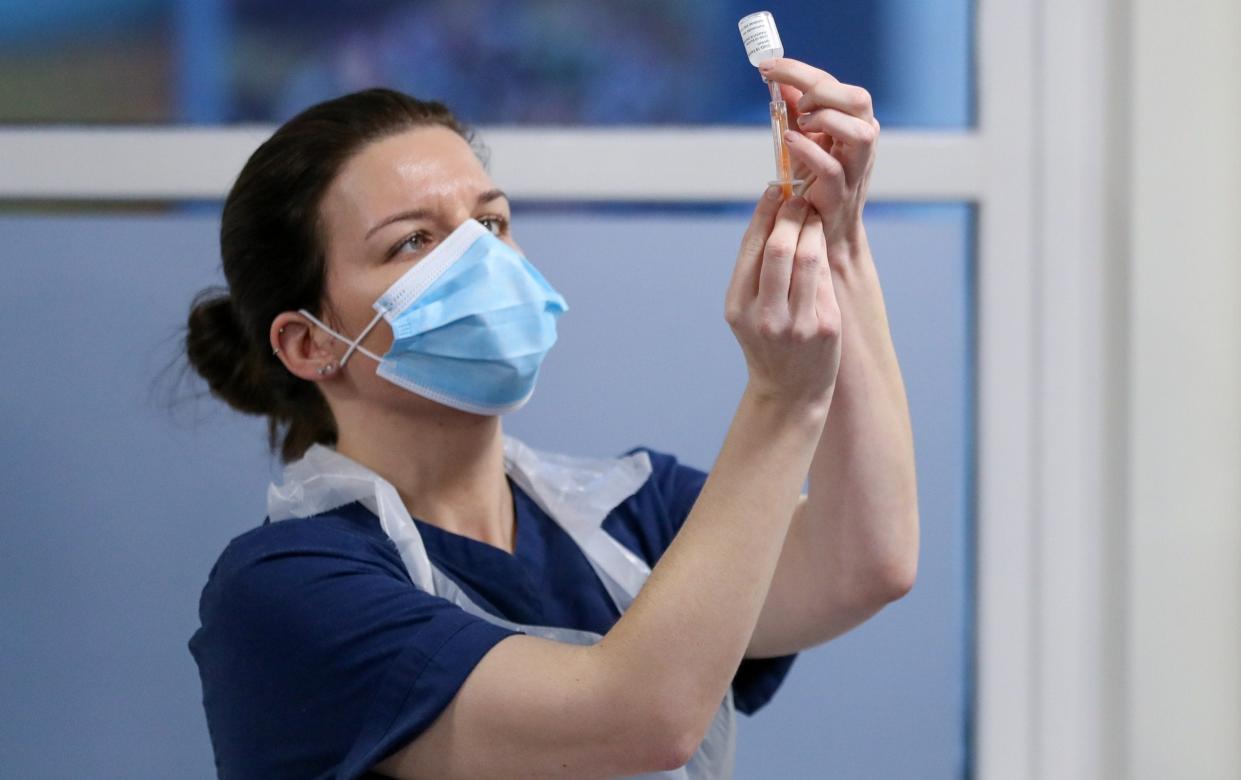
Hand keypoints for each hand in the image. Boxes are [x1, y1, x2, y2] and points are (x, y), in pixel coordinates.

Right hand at [725, 189, 842, 411]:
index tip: (776, 189)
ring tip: (813, 217)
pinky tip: (822, 243)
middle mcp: (765, 316)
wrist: (789, 392)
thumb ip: (753, 269)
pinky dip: (824, 254)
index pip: (752, 247)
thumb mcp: (746, 312)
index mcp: (738, 307)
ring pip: (808, 257)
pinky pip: (826, 278)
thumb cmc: (766, 343)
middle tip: (800, 199)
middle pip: (780, 247)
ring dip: (813, 228)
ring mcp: (797, 323)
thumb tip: (769, 210)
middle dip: (792, 215)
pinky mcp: (825, 327)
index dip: (765, 212)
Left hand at [760, 58, 878, 258]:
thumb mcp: (806, 139)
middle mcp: (863, 141)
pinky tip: (789, 141)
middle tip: (794, 101)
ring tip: (799, 123)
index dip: (799, 71)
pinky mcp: (841, 193)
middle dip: (820, 90)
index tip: (767, 66)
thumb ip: (797, 111)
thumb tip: (780, 80)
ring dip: (825, 119)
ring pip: (859, 131)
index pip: (833, 84)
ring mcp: (856, 168)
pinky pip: (831, 167)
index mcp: (854, 121)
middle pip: (858, 99)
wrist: (822, 229)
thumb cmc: (815, 181)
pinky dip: (810, 151)